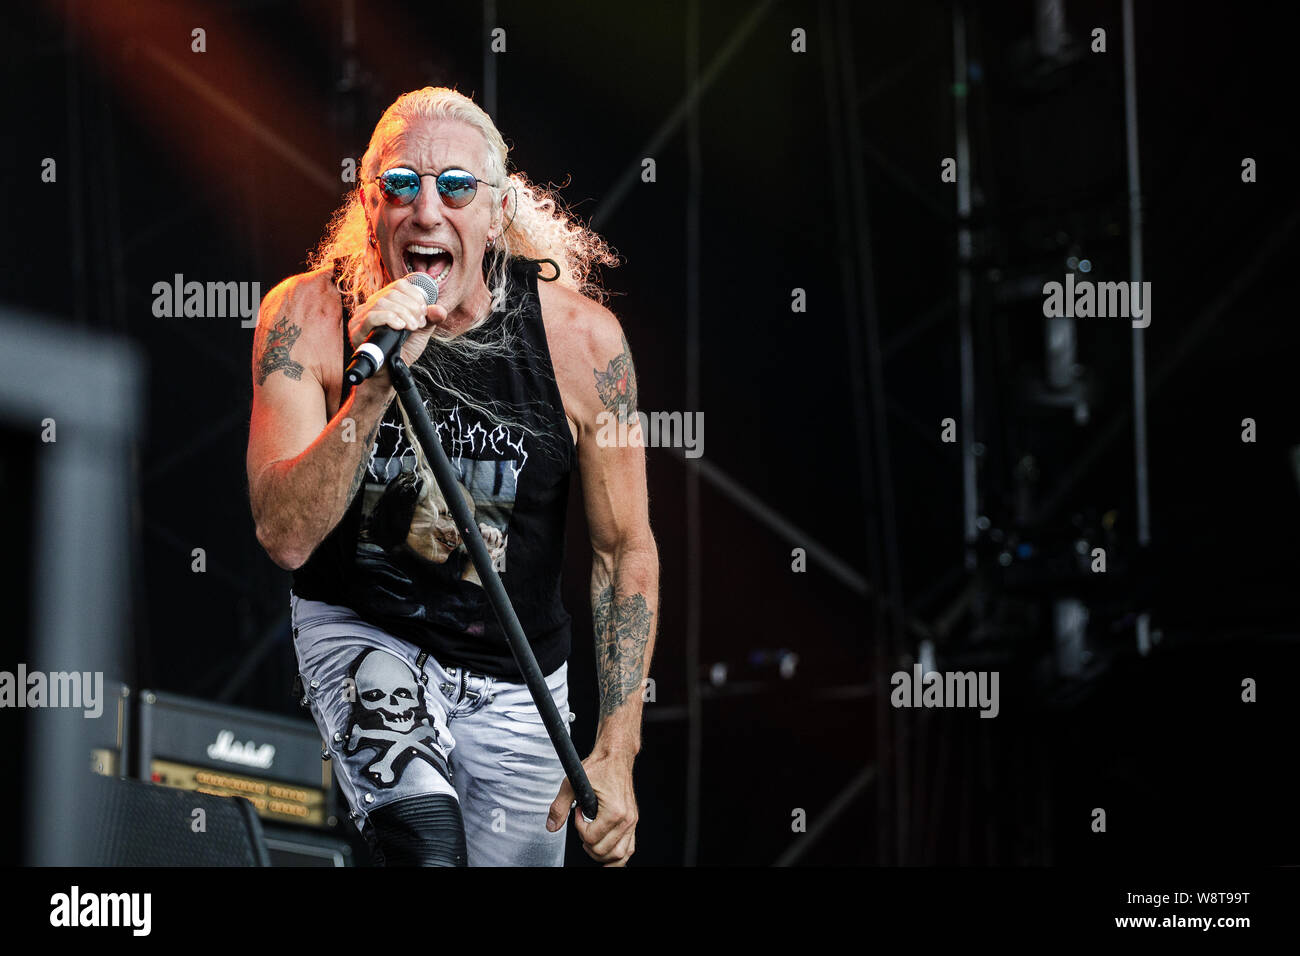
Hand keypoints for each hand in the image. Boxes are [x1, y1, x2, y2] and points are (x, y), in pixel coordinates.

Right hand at [348, 276, 447, 388]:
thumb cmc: (402, 351)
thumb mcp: (420, 332)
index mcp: (386, 303)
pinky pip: (371, 317)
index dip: (415, 295)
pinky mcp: (357, 330)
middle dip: (411, 307)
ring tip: (412, 327)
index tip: (424, 312)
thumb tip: (440, 310)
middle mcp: (371, 306)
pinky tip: (400, 327)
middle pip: (391, 293)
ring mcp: (361, 317)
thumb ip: (430, 319)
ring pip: (381, 303)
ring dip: (402, 313)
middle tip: (419, 323)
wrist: (391, 374)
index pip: (399, 286)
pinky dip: (389, 319)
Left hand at [547, 750, 637, 865]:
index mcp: (614, 811)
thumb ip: (559, 807)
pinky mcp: (632, 821)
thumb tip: (551, 825)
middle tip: (583, 826)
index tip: (578, 812)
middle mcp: (626, 819)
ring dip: (601, 854)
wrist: (616, 756)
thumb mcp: (572, 784)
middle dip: (587, 842)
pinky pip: (629, 849)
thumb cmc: (599, 766)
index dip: (578, 828)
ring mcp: (631, 821)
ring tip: (591, 840)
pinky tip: (606, 856)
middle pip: (603, 850)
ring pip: (618, 855)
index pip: (591, 837)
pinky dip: (617, 856)